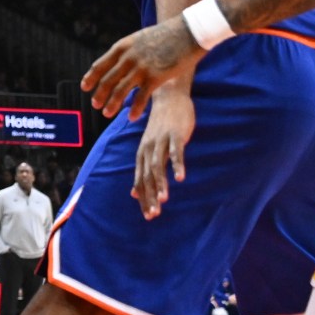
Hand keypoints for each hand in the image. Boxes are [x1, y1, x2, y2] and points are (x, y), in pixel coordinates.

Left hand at [83, 17, 202, 119]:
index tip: (84, 87)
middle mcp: (128, 58)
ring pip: (120, 90)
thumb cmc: (167, 35)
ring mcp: (141, 68)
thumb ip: (129, 50)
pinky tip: (131, 117)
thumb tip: (120, 59)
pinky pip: (141, 97)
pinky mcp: (156, 77)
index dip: (91, 77)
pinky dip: (135, 109)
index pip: (100, 65)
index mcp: (122, 46)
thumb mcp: (140, 38)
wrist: (188, 32)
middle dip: (99, 94)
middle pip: (107, 80)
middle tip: (95, 105)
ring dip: (112, 104)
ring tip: (106, 114)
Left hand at [133, 85, 195, 219]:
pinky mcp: (175, 135)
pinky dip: (177, 165)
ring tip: (164, 200)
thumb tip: (134, 193)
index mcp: (142, 154)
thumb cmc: (162, 127)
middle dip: (150, 196)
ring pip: (158, 165)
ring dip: (161, 183)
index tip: (148, 216)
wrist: (169, 98)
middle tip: (154, 214)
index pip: (141, 180)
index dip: (144, 198)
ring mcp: (161, 141)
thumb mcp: (150, 148)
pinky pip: (176, 151)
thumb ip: (143, 170)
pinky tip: (181, 178)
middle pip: (147, 176)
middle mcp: (148, 149)